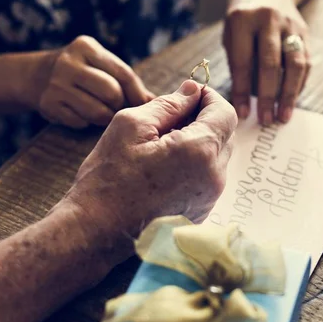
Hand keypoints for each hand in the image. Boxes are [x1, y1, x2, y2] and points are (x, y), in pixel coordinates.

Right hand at [26, 35, 154, 128]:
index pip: (123, 73)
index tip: (145, 105)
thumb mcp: (102, 66)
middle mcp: (68, 62)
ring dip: (105, 117)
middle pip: (111, 93)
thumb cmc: (84, 73)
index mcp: (86, 47)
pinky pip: (80, 121)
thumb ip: (128, 81)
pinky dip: (86, 122)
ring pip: (97, 111)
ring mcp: (56, 84)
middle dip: (119, 104)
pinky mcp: (48, 104)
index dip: (138, 93)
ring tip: (102, 112)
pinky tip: (82, 114)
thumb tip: (158, 100)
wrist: (38, 76)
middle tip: (116, 107)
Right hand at [65, 79, 236, 263]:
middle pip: (225, 134)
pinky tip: (164, 167)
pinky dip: (195, 164)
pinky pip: (208, 177)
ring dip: (199, 142)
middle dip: (204, 119)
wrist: (96, 231)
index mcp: (200, 152)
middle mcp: (213, 178)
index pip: (226, 113)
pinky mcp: (200, 212)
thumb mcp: (131, 126)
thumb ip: (169, 104)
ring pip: (217, 156)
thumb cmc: (108, 178)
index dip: (210, 98)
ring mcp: (209, 199)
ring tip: (162, 144)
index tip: (190, 94)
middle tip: (170, 118)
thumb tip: (193, 90)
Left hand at [224, 0, 310, 124]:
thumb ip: (238, 61)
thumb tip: (244, 100)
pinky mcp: (304, 32)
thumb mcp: (231, 32)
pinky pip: (305, 62)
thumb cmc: (243, 17)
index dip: (242, 91)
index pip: (243, 62)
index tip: (243, 114)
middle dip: (268, 96)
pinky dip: (299, 84)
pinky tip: (292, 101)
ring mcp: (290, 25)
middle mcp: (268, 20)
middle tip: (265, 120)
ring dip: (289, 95)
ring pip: (294, 65)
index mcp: (243, 20)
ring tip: (283, 116)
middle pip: (270, 65)